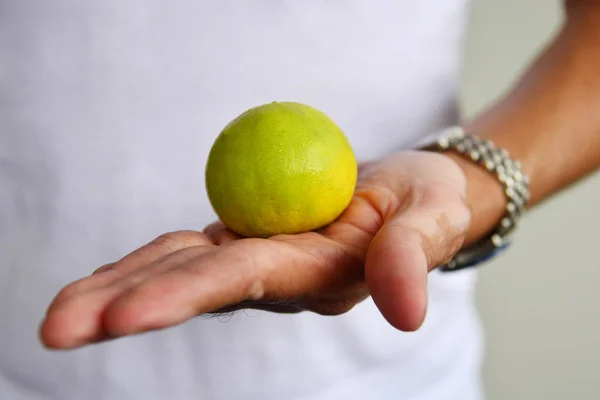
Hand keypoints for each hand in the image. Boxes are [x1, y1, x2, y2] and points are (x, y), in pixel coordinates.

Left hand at [40, 151, 470, 348]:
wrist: (414, 198)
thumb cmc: (428, 205)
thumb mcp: (430, 219)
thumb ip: (412, 258)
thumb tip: (406, 314)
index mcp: (316, 275)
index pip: (243, 282)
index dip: (184, 295)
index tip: (119, 320)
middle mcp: (278, 278)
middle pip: (194, 286)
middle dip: (125, 305)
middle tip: (55, 328)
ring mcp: (260, 259)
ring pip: (182, 269)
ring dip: (120, 285)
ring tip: (61, 311)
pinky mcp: (251, 239)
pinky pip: (192, 248)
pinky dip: (147, 260)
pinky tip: (107, 279)